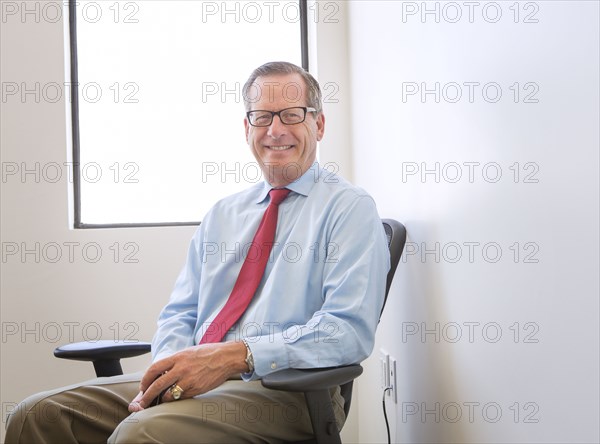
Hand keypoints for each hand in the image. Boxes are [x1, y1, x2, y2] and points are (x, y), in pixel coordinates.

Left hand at [128, 341, 246, 411]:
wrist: (227, 357)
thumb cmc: (208, 353)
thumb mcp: (188, 352)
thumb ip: (175, 361)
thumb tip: (162, 372)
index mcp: (178, 357)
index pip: (154, 369)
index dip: (145, 379)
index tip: (143, 386)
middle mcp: (181, 369)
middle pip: (157, 385)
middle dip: (146, 396)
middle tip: (142, 402)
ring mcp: (189, 380)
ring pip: (168, 394)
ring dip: (163, 398)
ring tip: (162, 398)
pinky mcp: (196, 389)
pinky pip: (181, 397)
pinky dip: (177, 398)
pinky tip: (178, 395)